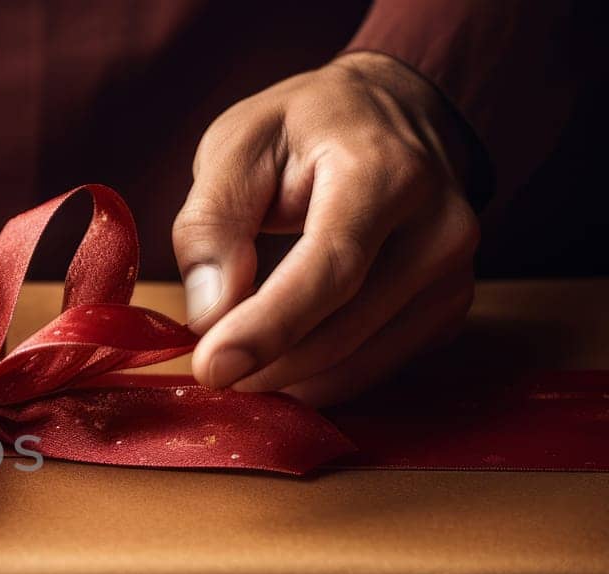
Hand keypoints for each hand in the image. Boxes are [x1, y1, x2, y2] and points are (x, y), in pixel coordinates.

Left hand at [173, 52, 479, 405]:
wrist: (394, 115)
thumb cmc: (305, 129)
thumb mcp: (237, 146)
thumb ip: (213, 223)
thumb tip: (210, 313)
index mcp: (386, 173)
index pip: (331, 269)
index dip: (268, 328)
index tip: (212, 368)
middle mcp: (439, 228)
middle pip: (342, 329)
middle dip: (263, 362)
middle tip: (206, 364)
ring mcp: (452, 276)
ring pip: (356, 362)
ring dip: (285, 374)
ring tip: (238, 348)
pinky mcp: (447, 312)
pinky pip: (372, 367)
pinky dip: (316, 374)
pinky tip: (282, 350)